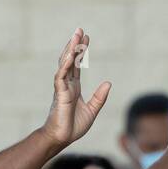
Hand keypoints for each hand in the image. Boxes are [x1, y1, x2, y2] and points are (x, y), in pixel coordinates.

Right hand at [40, 28, 110, 148]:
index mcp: (74, 87)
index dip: (81, 51)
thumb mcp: (92, 110)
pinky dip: (65, 65)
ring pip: (65, 64)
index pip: (77, 65)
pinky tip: (69, 55)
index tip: (86, 37)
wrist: (62, 138)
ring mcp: (62, 88)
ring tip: (76, 35)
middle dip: (75, 45)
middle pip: (70, 60)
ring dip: (70, 50)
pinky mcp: (59, 94)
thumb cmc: (73, 126)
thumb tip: (108, 83)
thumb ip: (99, 97)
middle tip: (80, 30)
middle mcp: (67, 84)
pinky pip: (61, 76)